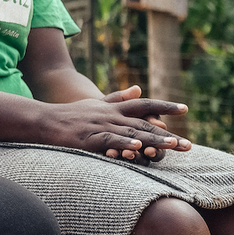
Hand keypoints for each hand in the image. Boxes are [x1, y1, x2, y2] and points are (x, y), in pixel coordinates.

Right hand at [40, 87, 190, 159]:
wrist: (45, 120)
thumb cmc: (71, 114)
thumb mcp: (97, 103)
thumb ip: (119, 97)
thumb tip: (139, 88)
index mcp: (113, 107)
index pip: (144, 104)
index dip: (165, 106)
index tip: (185, 109)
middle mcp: (111, 115)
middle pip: (144, 123)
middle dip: (167, 135)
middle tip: (188, 145)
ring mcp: (101, 125)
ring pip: (131, 132)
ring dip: (153, 139)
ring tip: (172, 145)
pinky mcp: (90, 138)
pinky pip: (109, 139)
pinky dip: (123, 142)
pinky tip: (136, 146)